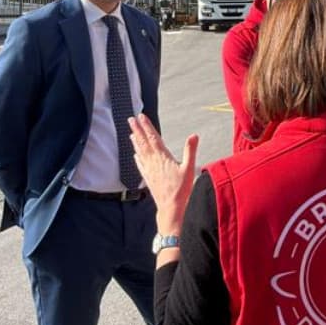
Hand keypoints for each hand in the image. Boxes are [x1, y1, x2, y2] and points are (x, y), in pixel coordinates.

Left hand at [128, 114, 196, 232]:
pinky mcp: (148, 178)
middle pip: (143, 142)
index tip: (141, 116)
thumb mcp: (189, 168)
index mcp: (163, 157)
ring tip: (131, 133)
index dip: (147, 126)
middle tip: (131, 119)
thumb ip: (190, 150)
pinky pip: (140, 165)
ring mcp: (149, 170)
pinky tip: (135, 155)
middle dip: (137, 129)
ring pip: (140, 152)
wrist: (170, 208)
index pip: (153, 137)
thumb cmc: (181, 190)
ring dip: (135, 141)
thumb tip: (194, 135)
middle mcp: (153, 162)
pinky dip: (137, 157)